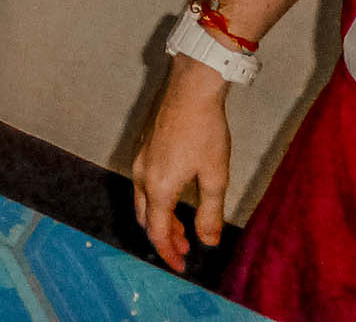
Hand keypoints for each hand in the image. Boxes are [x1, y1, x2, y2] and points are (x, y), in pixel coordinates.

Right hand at [131, 57, 232, 273]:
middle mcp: (142, 175)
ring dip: (159, 218)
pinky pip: (143, 183)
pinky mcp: (144, 146)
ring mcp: (140, 159)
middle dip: (163, 237)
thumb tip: (207, 241)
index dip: (169, 253)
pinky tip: (175, 195)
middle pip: (145, 218)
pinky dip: (155, 199)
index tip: (182, 267)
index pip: (158, 232)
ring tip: (182, 227)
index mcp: (158, 187)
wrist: (190, 88)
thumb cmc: (205, 130)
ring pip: (142, 200)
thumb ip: (209, 213)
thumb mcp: (215, 176)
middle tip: (184, 249)